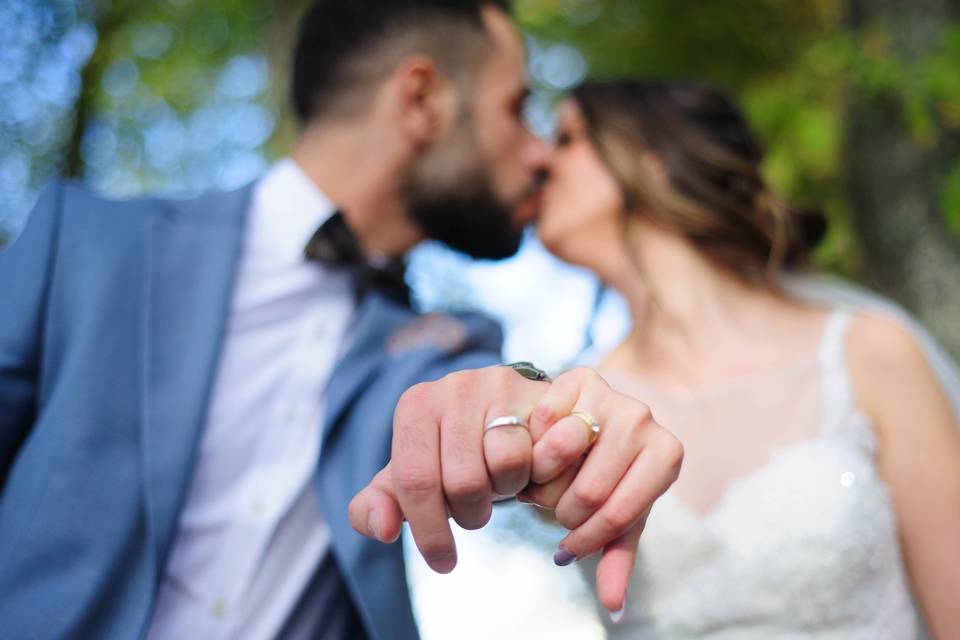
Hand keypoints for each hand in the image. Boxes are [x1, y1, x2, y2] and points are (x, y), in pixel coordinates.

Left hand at [348, 366, 682, 614]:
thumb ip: (381, 503)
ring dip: (522, 505)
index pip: (416, 478)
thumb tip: (380, 529)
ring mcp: (526, 379)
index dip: (429, 532)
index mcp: (424, 398)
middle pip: (467, 479)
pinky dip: (574, 503)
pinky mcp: (593, 390)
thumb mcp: (415, 480)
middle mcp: (476, 378)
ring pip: (521, 468)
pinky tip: (565, 503)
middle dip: (476, 514)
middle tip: (484, 511)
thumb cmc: (463, 459)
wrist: (522, 420)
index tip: (443, 560)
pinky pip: (576, 463)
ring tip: (524, 500)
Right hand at [520, 367, 683, 612]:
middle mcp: (645, 418)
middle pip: (588, 490)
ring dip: (542, 478)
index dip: (586, 539)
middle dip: (562, 511)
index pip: (618, 514)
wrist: (582, 428)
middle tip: (554, 507)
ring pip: (561, 454)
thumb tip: (615, 609)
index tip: (567, 549)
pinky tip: (535, 448)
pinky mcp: (578, 376)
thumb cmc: (604, 480)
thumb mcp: (613, 520)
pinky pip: (543, 421)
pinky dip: (532, 441)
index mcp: (667, 455)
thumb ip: (615, 559)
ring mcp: (612, 393)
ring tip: (543, 482)